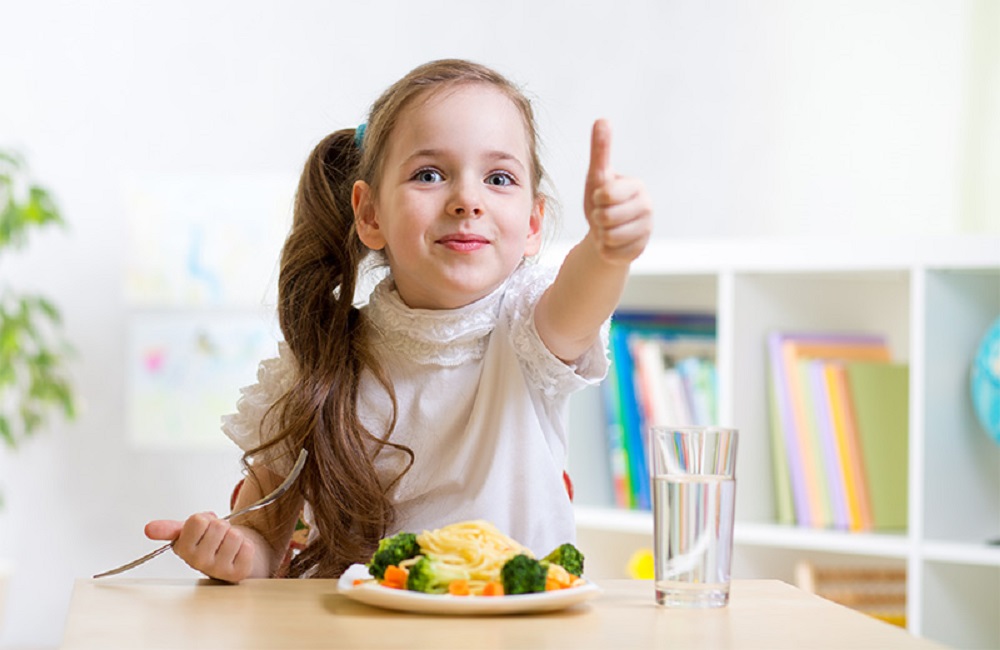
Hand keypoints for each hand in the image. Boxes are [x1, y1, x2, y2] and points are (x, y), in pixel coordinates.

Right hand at [145, 513, 255, 582]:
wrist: (233, 557)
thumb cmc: (211, 543)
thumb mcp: (189, 532)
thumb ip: (170, 528)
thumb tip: (148, 529)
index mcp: (183, 549)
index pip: (198, 520)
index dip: (205, 519)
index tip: (204, 529)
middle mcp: (198, 563)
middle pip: (218, 526)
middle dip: (222, 526)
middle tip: (219, 537)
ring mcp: (218, 570)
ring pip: (234, 535)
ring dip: (235, 535)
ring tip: (228, 545)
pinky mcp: (238, 574)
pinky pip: (247, 547)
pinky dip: (246, 546)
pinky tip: (238, 554)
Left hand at [583, 119, 651, 263]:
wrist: (606, 232)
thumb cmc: (601, 200)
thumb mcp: (598, 176)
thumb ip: (601, 150)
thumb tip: (602, 119)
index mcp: (637, 186)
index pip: (606, 194)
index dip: (597, 198)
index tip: (601, 197)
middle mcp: (647, 208)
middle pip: (606, 217)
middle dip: (597, 218)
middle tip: (603, 215)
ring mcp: (646, 231)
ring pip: (609, 237)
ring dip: (601, 234)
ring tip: (607, 228)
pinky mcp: (640, 250)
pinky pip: (611, 253)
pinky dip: (605, 250)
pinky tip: (612, 243)